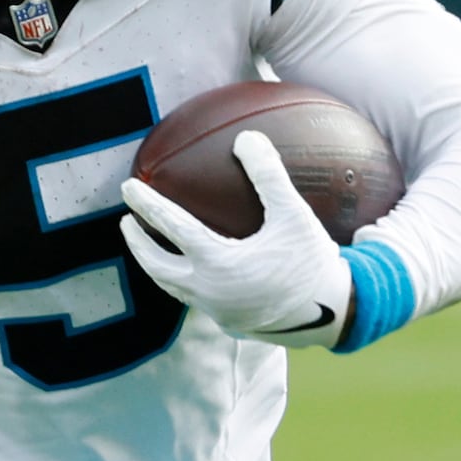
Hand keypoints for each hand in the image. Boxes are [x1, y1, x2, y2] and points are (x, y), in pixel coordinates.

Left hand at [118, 131, 353, 348]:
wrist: (333, 316)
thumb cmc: (313, 262)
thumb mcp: (294, 215)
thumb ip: (268, 176)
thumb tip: (246, 137)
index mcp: (217, 263)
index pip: (171, 227)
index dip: (147, 204)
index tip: (128, 186)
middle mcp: (208, 290)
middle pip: (157, 265)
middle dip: (137, 242)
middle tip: (127, 221)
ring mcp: (215, 311)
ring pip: (172, 287)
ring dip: (155, 265)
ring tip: (148, 246)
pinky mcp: (228, 323)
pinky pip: (194, 299)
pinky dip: (181, 282)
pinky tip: (190, 270)